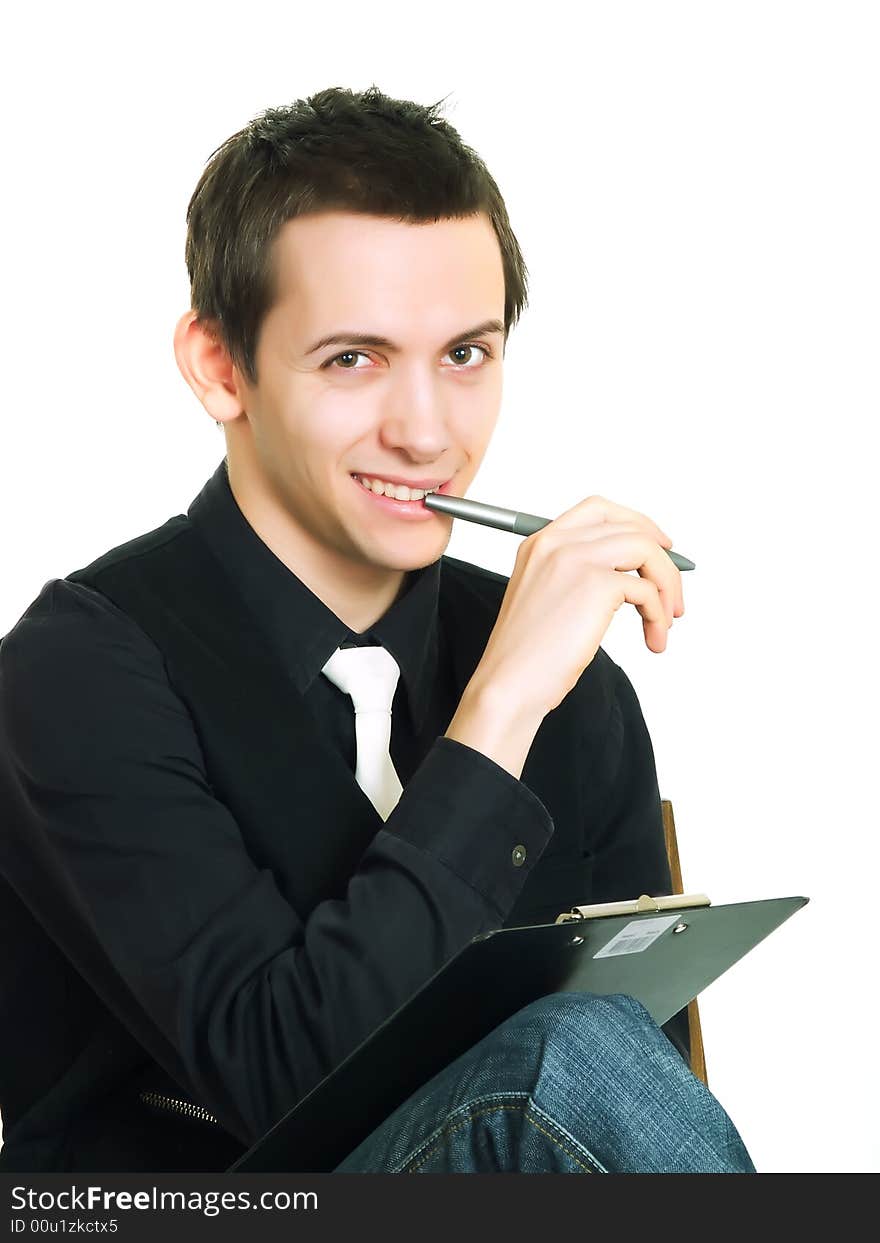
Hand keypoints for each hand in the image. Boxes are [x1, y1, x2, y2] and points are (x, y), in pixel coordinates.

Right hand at [468, 494, 683, 717]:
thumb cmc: (526, 654)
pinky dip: (658, 615)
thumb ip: (578, 574)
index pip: (599, 510)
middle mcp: (556, 542)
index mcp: (540, 543)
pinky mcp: (595, 584)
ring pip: (646, 550)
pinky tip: (653, 637)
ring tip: (666, 620)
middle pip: (630, 527)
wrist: (508, 683)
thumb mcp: (547, 598)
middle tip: (672, 594)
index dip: (637, 524)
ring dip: (667, 585)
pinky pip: (646, 589)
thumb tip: (632, 575)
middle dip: (662, 561)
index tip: (659, 548)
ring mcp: (575, 559)